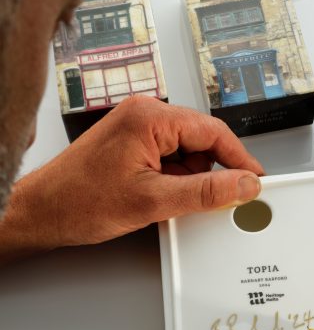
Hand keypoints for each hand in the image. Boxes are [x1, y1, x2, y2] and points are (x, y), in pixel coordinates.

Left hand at [0, 96, 263, 262]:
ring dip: (190, 179)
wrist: (42, 213)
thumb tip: (243, 185)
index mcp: (150, 118)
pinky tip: (161, 197)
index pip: (213, 131)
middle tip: (213, 200)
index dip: (240, 158)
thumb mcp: (154, 201)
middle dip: (210, 173)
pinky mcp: (133, 146)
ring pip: (188, 153)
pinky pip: (171, 160)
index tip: (256, 179)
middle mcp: (144, 117)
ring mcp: (137, 130)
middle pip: (202, 141)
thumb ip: (206, 192)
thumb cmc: (80, 201)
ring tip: (168, 201)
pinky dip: (175, 180)